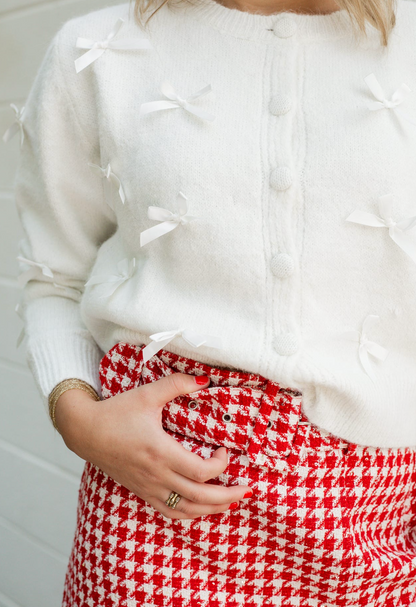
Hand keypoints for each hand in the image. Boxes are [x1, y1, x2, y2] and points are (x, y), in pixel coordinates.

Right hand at [55, 373, 251, 518]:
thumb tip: (205, 380)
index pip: (201, 472)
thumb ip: (177, 384)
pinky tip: (201, 508)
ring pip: (186, 510)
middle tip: (247, 489)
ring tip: (231, 503)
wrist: (85, 431)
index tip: (224, 450)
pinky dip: (190, 514)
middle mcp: (156, 475)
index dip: (221, 465)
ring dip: (212, 510)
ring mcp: (149, 487)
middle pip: (200, 497)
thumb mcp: (147, 394)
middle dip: (228, 496)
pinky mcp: (142, 491)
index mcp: (160, 452)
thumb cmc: (116, 412)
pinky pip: (170, 512)